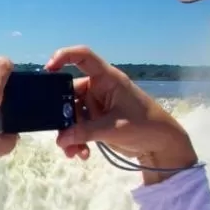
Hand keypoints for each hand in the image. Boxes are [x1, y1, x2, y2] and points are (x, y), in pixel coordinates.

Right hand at [44, 46, 198, 184]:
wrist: (162, 145)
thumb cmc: (145, 126)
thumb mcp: (113, 128)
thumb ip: (84, 132)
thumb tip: (60, 140)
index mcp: (107, 79)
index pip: (83, 57)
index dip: (64, 56)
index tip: (48, 69)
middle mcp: (99, 88)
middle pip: (69, 94)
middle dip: (63, 117)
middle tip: (61, 135)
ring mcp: (96, 105)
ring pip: (71, 115)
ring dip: (69, 134)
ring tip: (73, 152)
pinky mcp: (96, 120)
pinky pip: (77, 127)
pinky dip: (76, 140)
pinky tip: (81, 154)